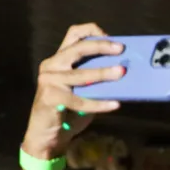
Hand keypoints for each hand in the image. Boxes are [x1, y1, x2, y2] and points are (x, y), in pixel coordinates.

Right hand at [22, 24, 124, 160]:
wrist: (47, 136)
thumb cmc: (68, 113)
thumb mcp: (83, 91)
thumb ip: (95, 79)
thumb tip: (123, 72)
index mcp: (59, 59)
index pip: (73, 34)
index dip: (92, 32)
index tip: (112, 38)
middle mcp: (51, 65)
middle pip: (78, 48)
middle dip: (101, 46)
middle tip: (121, 50)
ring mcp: (49, 80)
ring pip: (81, 74)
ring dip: (103, 73)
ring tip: (122, 73)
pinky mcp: (50, 97)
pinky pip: (80, 100)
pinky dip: (99, 104)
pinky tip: (114, 105)